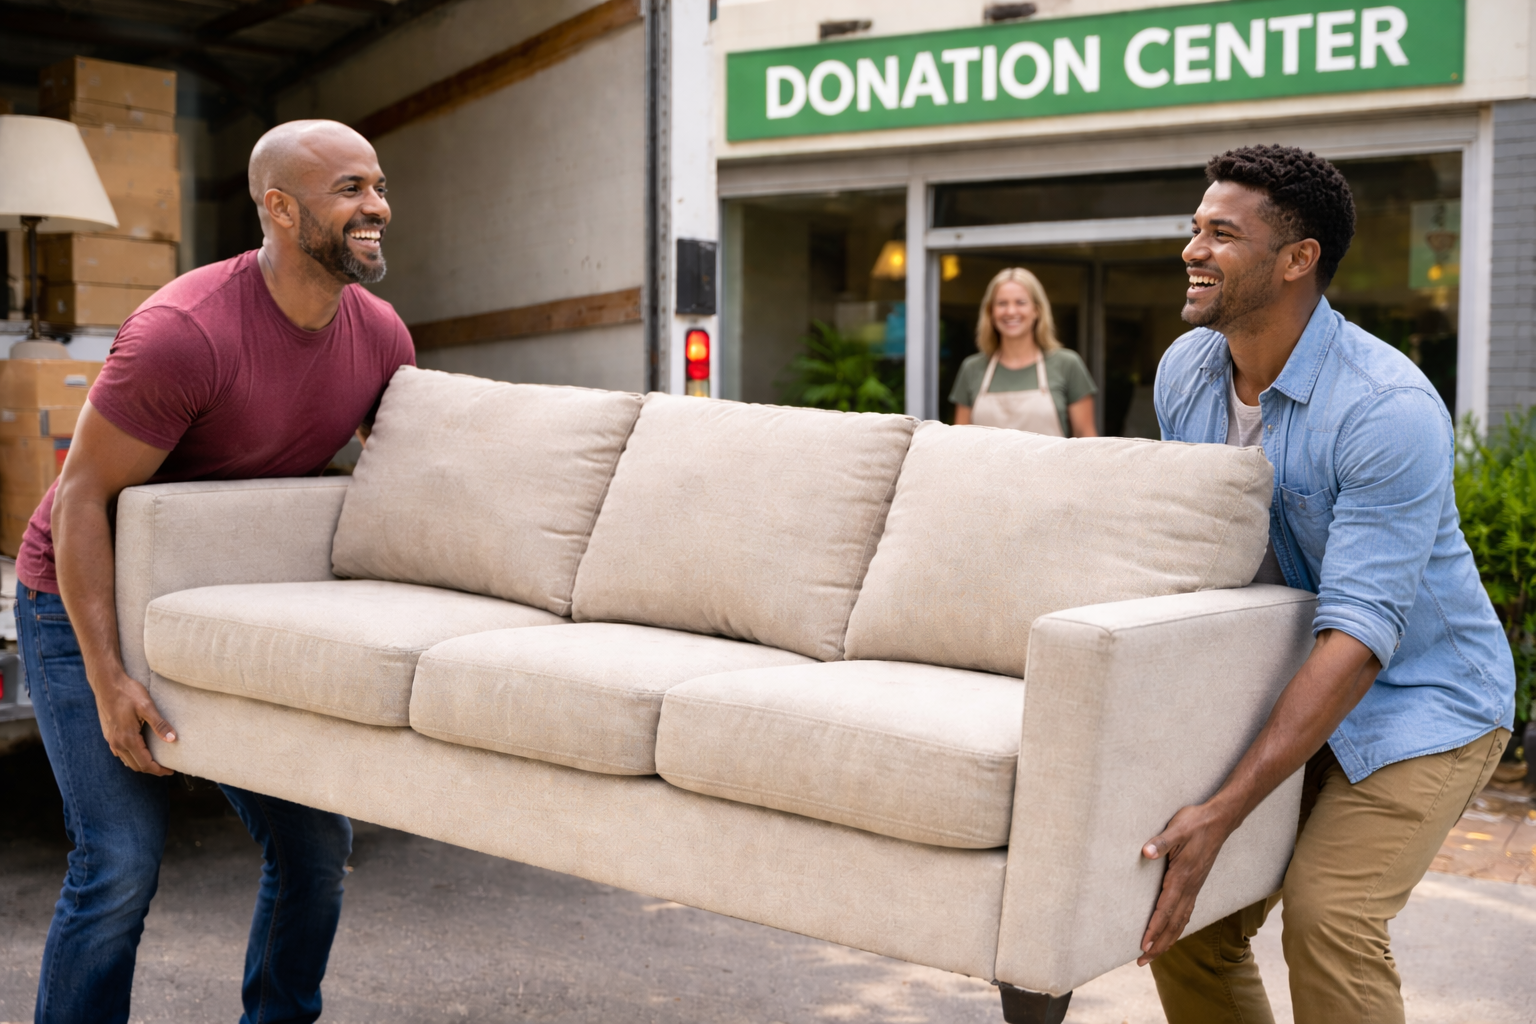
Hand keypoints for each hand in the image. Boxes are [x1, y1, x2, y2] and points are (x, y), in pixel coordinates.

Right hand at [94, 670, 176, 775]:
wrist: (107, 683)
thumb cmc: (128, 692)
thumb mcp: (147, 707)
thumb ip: (160, 724)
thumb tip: (173, 740)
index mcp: (127, 738)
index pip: (144, 763)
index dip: (158, 770)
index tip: (170, 771)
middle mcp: (117, 743)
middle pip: (135, 765)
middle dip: (151, 769)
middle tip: (166, 768)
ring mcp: (111, 739)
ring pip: (127, 761)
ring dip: (141, 764)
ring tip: (155, 761)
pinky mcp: (108, 734)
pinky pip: (120, 753)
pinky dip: (131, 757)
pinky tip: (139, 752)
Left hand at [1136, 801, 1235, 964]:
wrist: (1219, 820)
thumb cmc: (1195, 823)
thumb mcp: (1176, 829)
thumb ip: (1161, 842)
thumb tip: (1145, 852)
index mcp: (1182, 877)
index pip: (1166, 910)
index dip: (1154, 929)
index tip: (1143, 946)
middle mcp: (1190, 887)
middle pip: (1173, 924)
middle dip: (1159, 944)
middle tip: (1142, 961)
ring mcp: (1195, 887)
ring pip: (1181, 921)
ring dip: (1168, 940)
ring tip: (1154, 955)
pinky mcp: (1196, 884)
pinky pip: (1187, 912)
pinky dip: (1178, 927)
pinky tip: (1173, 932)